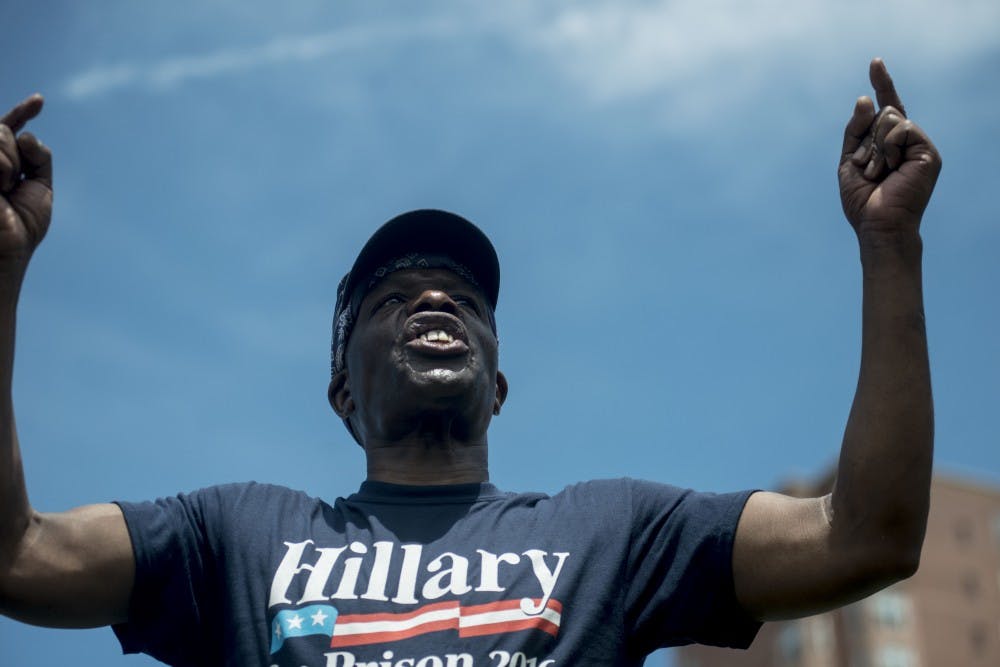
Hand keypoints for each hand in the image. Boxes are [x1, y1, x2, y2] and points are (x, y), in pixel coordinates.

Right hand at [0, 94, 51, 277]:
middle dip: (18, 154)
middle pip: (4, 129)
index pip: (8, 130)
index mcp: (0, 165)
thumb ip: (38, 155)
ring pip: (0, 133)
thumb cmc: (21, 226)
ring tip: (2, 190)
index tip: (39, 101)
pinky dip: (3, 165)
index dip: (22, 113)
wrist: (3, 249)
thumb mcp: (40, 187)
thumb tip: (26, 133)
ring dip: (10, 162)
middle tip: (10, 185)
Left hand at [839, 59, 940, 237]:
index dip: (882, 84)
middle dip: (865, 140)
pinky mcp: (928, 152)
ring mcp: (919, 145)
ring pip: (891, 117)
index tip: (875, 62)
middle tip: (867, 170)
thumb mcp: (849, 160)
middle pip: (882, 112)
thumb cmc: (863, 199)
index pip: (886, 107)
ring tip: (877, 173)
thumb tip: (867, 98)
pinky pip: (902, 127)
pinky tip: (890, 169)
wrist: (878, 224)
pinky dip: (887, 146)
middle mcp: (907, 141)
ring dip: (874, 147)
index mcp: (889, 144)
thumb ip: (855, 130)